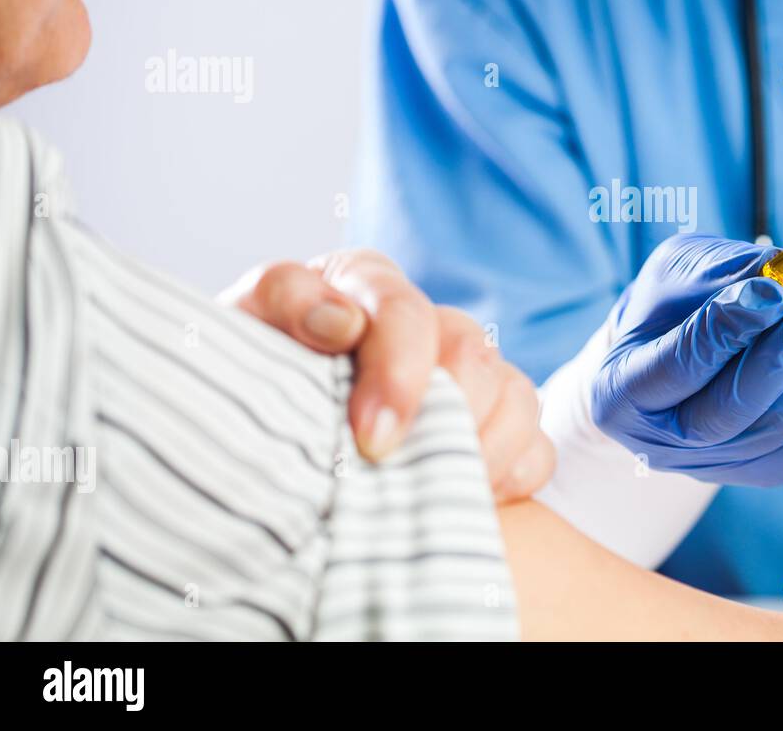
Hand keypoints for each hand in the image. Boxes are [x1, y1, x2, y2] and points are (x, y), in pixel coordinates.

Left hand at [223, 249, 552, 499]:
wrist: (255, 433)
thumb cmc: (250, 375)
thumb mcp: (245, 325)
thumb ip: (283, 300)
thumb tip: (340, 321)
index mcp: (368, 286)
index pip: (405, 311)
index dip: (399, 373)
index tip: (373, 440)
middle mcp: (429, 323)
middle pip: (472, 353)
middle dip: (444, 417)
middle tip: (398, 475)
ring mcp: (471, 375)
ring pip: (516, 396)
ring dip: (481, 450)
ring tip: (428, 491)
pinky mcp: (498, 426)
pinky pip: (538, 448)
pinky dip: (511, 477)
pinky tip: (463, 497)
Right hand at [592, 234, 782, 486]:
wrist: (672, 350)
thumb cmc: (670, 305)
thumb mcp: (678, 272)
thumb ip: (723, 275)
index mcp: (619, 394)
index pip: (677, 366)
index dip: (730, 327)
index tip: (778, 287)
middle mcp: (660, 445)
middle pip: (734, 410)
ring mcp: (713, 468)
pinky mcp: (761, 472)